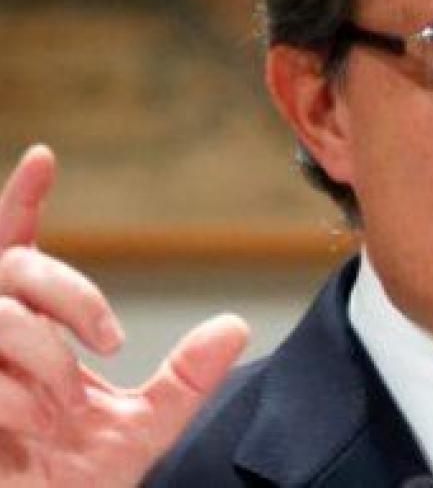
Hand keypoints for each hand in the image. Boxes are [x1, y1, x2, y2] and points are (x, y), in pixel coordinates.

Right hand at [0, 145, 249, 486]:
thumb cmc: (76, 482)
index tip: (44, 155)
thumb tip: (234, 326)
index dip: (20, 200)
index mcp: (30, 330)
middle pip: (16, 267)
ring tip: (62, 412)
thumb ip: (185, 379)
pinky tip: (24, 436)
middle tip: (110, 340)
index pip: (14, 249)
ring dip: (45, 362)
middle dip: (72, 294)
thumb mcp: (143, 429)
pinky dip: (14, 403)